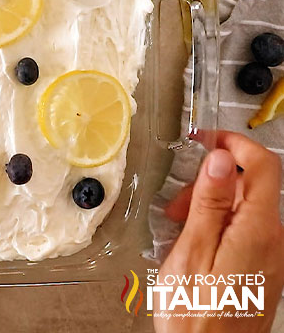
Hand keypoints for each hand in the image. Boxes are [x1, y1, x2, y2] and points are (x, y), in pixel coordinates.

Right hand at [157, 131, 283, 331]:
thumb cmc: (195, 314)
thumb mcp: (193, 250)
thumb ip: (210, 203)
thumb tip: (220, 161)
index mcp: (258, 230)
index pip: (262, 166)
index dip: (235, 143)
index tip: (207, 138)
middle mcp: (274, 240)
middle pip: (251, 188)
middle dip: (212, 183)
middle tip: (179, 201)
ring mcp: (271, 256)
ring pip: (245, 210)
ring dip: (212, 206)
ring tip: (180, 226)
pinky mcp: (263, 269)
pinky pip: (244, 232)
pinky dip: (218, 227)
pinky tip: (194, 243)